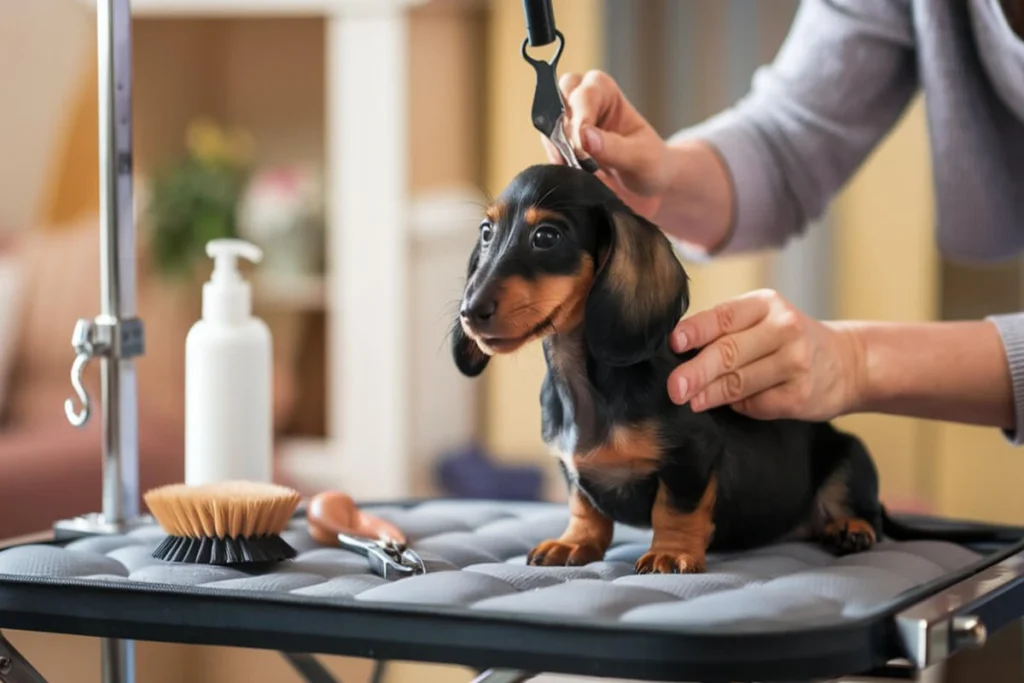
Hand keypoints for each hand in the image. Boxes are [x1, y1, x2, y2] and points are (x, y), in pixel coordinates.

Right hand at [541, 70, 672, 221]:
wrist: (644, 183)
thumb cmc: (649, 163)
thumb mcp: (640, 157)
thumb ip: (614, 148)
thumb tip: (584, 138)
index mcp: (605, 90)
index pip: (583, 96)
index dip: (580, 122)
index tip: (583, 151)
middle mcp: (582, 97)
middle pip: (557, 99)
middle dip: (563, 130)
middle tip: (575, 158)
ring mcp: (567, 120)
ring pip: (547, 124)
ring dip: (557, 149)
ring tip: (577, 170)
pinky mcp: (558, 142)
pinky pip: (547, 147)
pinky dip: (555, 160)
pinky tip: (571, 173)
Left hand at [666, 289, 864, 420]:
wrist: (847, 363)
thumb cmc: (786, 341)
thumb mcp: (761, 321)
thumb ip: (725, 331)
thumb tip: (676, 356)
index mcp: (765, 304)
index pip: (724, 315)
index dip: (696, 330)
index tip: (673, 343)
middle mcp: (783, 328)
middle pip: (729, 352)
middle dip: (697, 371)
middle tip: (674, 387)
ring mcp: (795, 362)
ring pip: (740, 381)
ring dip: (709, 394)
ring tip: (689, 400)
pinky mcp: (800, 395)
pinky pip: (757, 404)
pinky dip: (739, 406)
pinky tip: (729, 405)